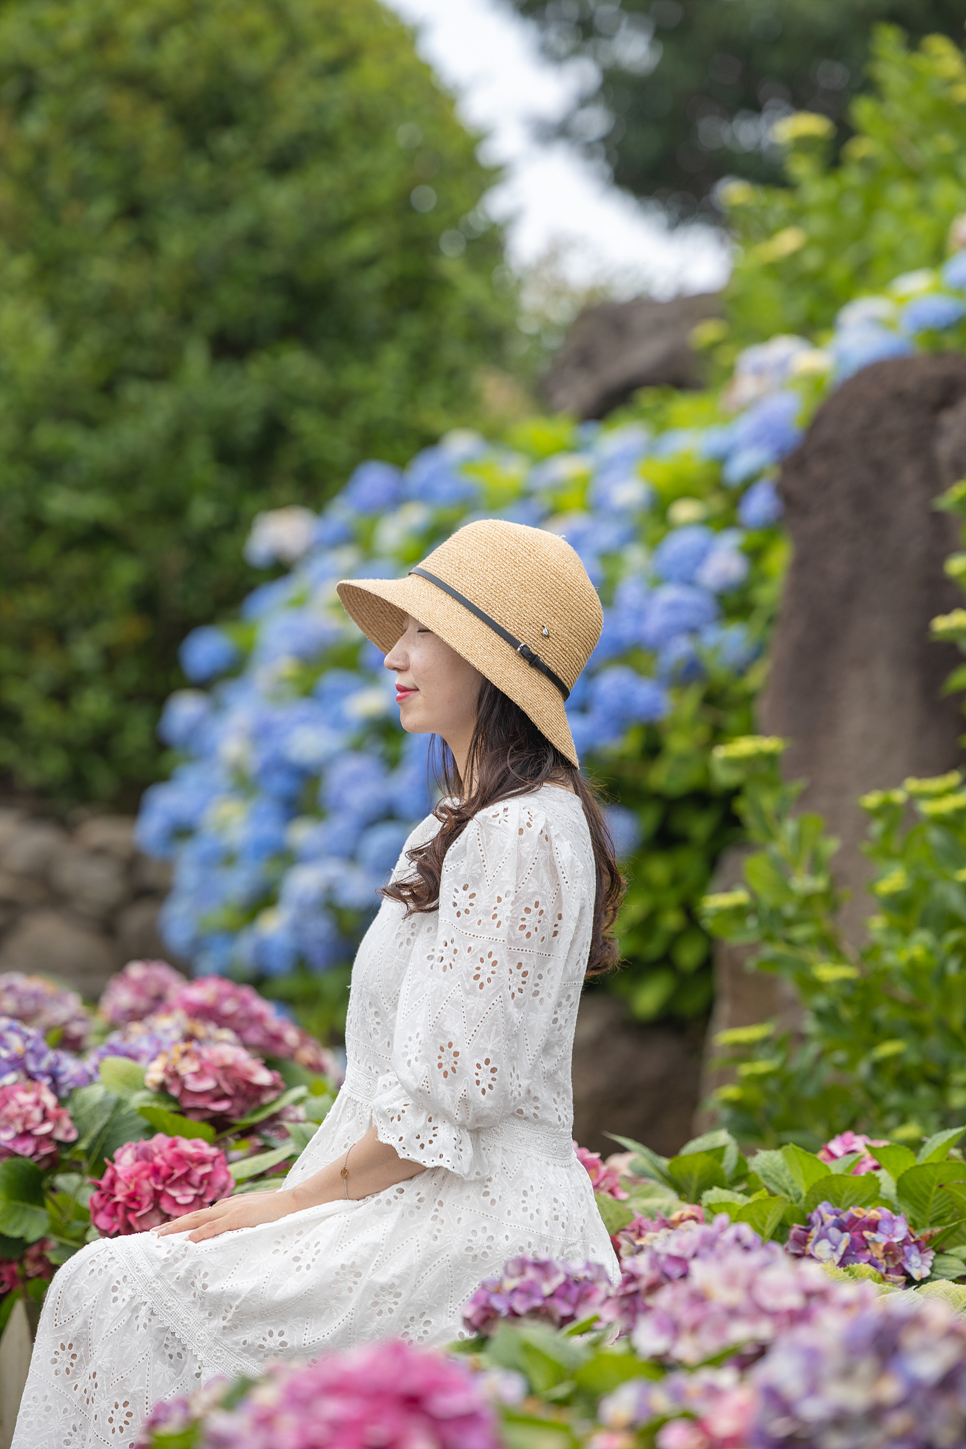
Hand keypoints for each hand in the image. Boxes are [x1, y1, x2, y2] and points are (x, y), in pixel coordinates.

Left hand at [156, 1186, 301, 1242]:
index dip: (181, 1224)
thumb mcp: (255, 1219)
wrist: (298, 1201)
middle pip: (193, 1216)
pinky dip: (201, 1232)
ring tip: (160, 1237)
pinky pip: (217, 1226)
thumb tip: (227, 1238)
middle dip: (171, 1226)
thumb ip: (240, 1226)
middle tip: (151, 1235)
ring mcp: (233, 1209)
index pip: (200, 1216)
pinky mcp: (242, 1216)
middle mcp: (226, 1205)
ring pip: (198, 1219)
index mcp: (229, 1207)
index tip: (165, 1233)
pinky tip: (189, 1240)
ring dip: (178, 1228)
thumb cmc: (279, 1212)